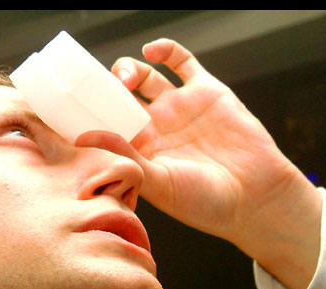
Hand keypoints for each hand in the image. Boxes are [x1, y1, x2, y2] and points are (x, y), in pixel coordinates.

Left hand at [77, 39, 322, 288]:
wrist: (256, 197)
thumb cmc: (206, 201)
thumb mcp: (159, 182)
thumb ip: (124, 155)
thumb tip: (85, 136)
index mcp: (142, 152)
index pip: (107, 126)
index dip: (90, 115)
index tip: (69, 107)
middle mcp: (158, 128)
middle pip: (121, 99)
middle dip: (104, 90)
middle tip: (95, 89)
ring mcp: (180, 108)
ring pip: (145, 78)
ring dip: (128, 70)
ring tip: (123, 78)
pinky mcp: (205, 92)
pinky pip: (181, 63)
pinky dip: (165, 51)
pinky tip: (151, 50)